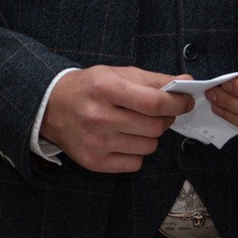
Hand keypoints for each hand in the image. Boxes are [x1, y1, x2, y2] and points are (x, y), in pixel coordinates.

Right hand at [43, 66, 190, 172]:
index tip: (185, 102)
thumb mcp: (117, 74)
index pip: (154, 102)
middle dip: (166, 119)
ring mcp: (96, 142)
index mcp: (105, 88)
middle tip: (159, 113)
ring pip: (149, 146)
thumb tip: (186, 84)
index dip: (177, 103)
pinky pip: (136, 163)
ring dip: (150, 136)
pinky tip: (124, 139)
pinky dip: (136, 152)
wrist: (51, 107)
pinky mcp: (94, 162)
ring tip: (135, 125)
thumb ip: (153, 79)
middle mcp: (98, 116)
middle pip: (155, 126)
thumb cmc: (89, 88)